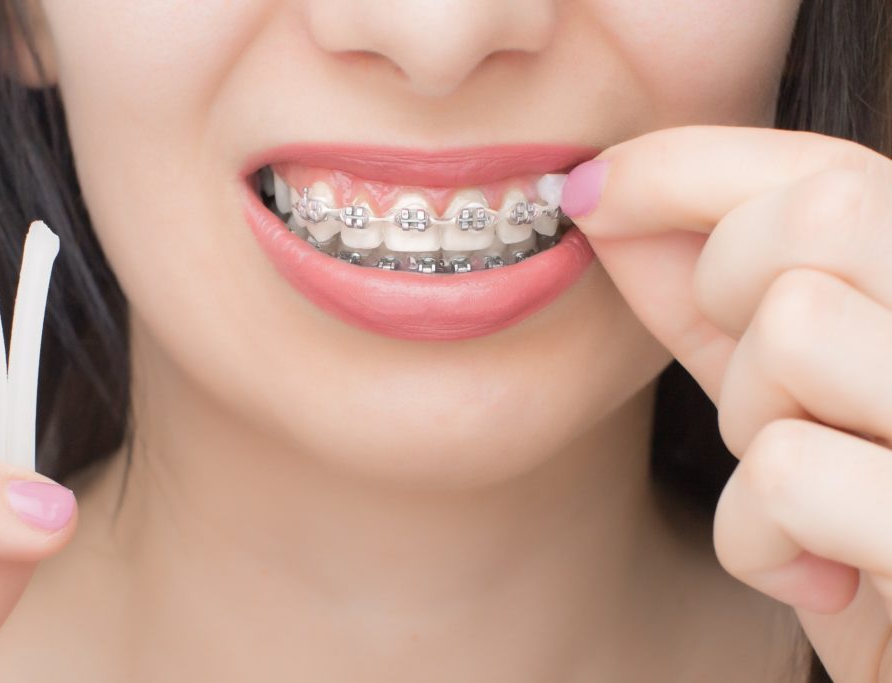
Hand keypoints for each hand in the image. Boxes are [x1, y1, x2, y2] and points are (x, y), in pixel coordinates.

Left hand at [565, 125, 891, 680]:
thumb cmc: (849, 526)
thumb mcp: (777, 396)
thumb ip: (707, 296)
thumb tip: (599, 193)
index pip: (830, 169)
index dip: (685, 166)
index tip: (588, 190)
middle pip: (820, 216)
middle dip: (727, 290)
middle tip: (752, 385)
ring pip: (795, 332)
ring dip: (747, 426)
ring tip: (798, 491)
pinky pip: (791, 473)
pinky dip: (757, 538)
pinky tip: (814, 576)